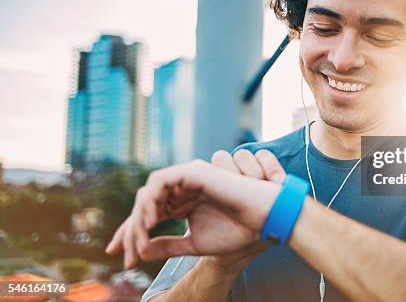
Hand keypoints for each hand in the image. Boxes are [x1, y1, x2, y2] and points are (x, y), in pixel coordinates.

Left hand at [105, 150, 284, 268]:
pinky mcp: (192, 172)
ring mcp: (187, 179)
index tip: (120, 256)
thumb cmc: (237, 230)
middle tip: (126, 255)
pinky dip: (150, 201)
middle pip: (144, 204)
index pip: (150, 214)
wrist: (263, 221)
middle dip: (130, 230)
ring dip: (139, 217)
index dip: (131, 233)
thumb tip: (140, 252)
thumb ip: (168, 245)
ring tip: (140, 240)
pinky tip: (150, 223)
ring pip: (148, 193)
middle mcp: (182, 189)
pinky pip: (159, 181)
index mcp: (184, 203)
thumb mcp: (194, 244)